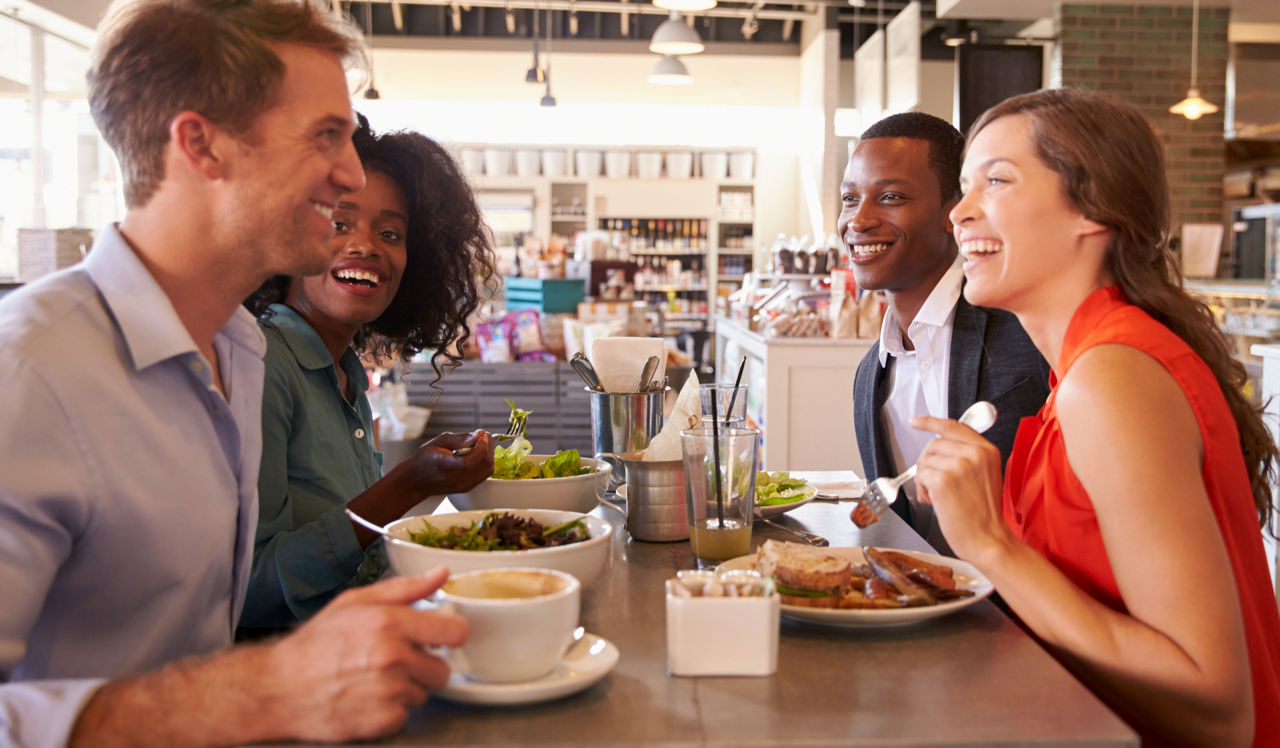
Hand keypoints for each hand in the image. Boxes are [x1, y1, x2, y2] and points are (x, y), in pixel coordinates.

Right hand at [262, 567, 466, 741]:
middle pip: (442, 670)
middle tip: (396, 661)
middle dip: (424, 666)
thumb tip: (442, 575)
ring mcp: (388, 691)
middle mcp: (393, 657)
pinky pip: (405, 715)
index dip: (451, 634)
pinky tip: (367, 697)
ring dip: (406, 688)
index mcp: (390, 623)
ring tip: (374, 679)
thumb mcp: (355, 602)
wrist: (278, 688)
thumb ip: (405, 588)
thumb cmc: (315, 644)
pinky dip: (390, 710)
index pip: (455, 632)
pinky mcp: (381, 721)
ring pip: (423, 693)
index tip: (442, 637)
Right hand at [404, 430, 494, 496]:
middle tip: (482, 435)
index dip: (481, 446)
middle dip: (488, 446)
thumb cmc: (424, 460)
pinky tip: (478, 453)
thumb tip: (478, 435)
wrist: (416, 481)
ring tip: (480, 443)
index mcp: (445, 466)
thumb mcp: (437, 442)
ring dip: (489, 454)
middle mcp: (456, 479)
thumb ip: (459, 438)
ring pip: (488, 470)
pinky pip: (485, 474)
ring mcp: (463, 486)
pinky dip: (486, 462)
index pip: (471, 460)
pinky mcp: (467, 488)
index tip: (481, 434)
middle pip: (484, 464)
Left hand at [907, 415, 1013, 565]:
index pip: (954, 427)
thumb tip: (938, 448)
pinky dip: (922, 490)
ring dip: (924, 479)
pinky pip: (921, 476)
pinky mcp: (944, 479)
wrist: (988, 540)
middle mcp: (975, 453)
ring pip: (925, 460)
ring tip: (937, 496)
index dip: (931, 423)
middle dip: (927, 463)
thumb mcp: (984, 476)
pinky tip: (934, 501)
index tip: (916, 421)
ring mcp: (960, 465)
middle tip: (933, 484)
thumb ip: (967, 457)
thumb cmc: (983, 514)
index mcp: (987, 450)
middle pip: (934, 444)